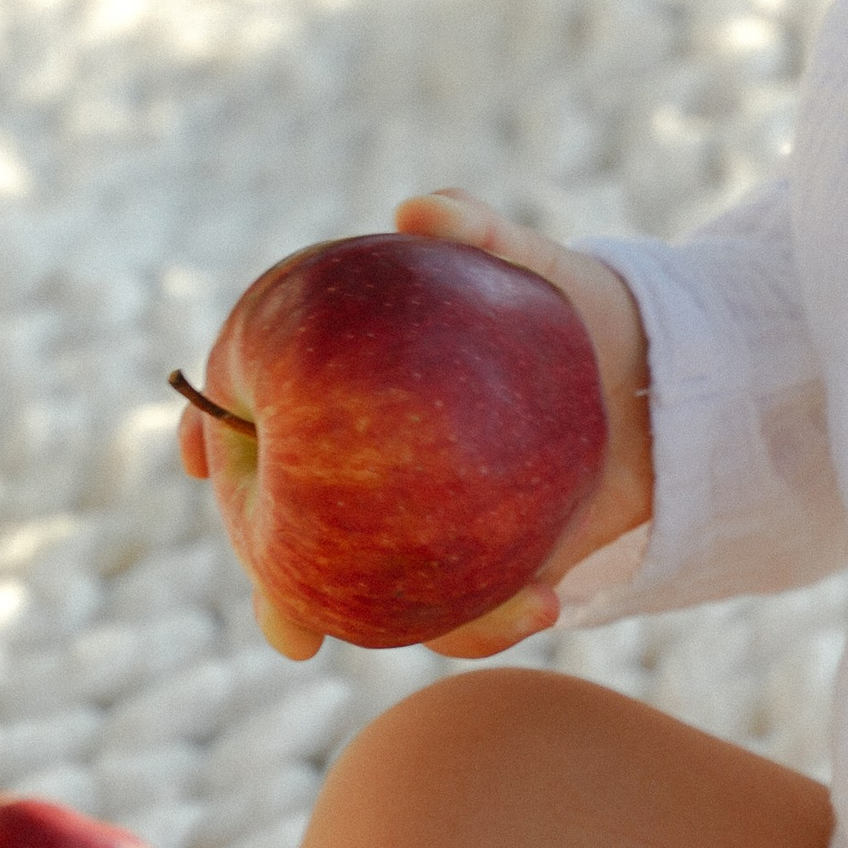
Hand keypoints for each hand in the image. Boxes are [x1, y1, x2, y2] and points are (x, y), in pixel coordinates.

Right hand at [176, 195, 655, 666]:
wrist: (650, 376)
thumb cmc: (564, 308)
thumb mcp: (528, 265)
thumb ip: (478, 229)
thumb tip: (420, 211)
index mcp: (339, 396)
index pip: (245, 413)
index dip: (208, 434)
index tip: (197, 458)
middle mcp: (362, 475)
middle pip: (292, 541)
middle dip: (280, 595)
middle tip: (290, 632)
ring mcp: (417, 531)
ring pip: (378, 598)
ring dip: (403, 630)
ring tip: (431, 636)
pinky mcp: (486, 569)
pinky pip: (477, 612)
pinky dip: (502, 620)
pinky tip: (546, 604)